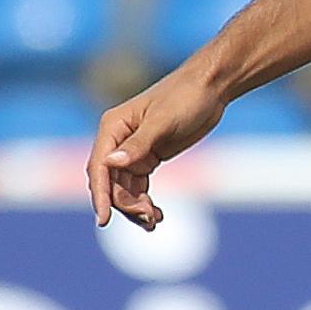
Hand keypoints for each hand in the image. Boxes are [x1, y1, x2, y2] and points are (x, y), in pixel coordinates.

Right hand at [87, 68, 226, 229]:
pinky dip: (144, 202)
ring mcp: (132, 151)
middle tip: (148, 216)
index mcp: (112, 127)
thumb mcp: (163, 121)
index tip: (103, 220)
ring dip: (135, 207)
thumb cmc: (185, 97)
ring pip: (124, 188)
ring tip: (154, 220)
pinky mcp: (148, 158)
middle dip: (125, 203)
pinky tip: (157, 215)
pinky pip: (138, 187)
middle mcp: (117, 141)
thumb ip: (138, 144)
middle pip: (111, 183)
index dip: (100, 195)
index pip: (99, 167)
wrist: (210, 89)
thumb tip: (110, 163)